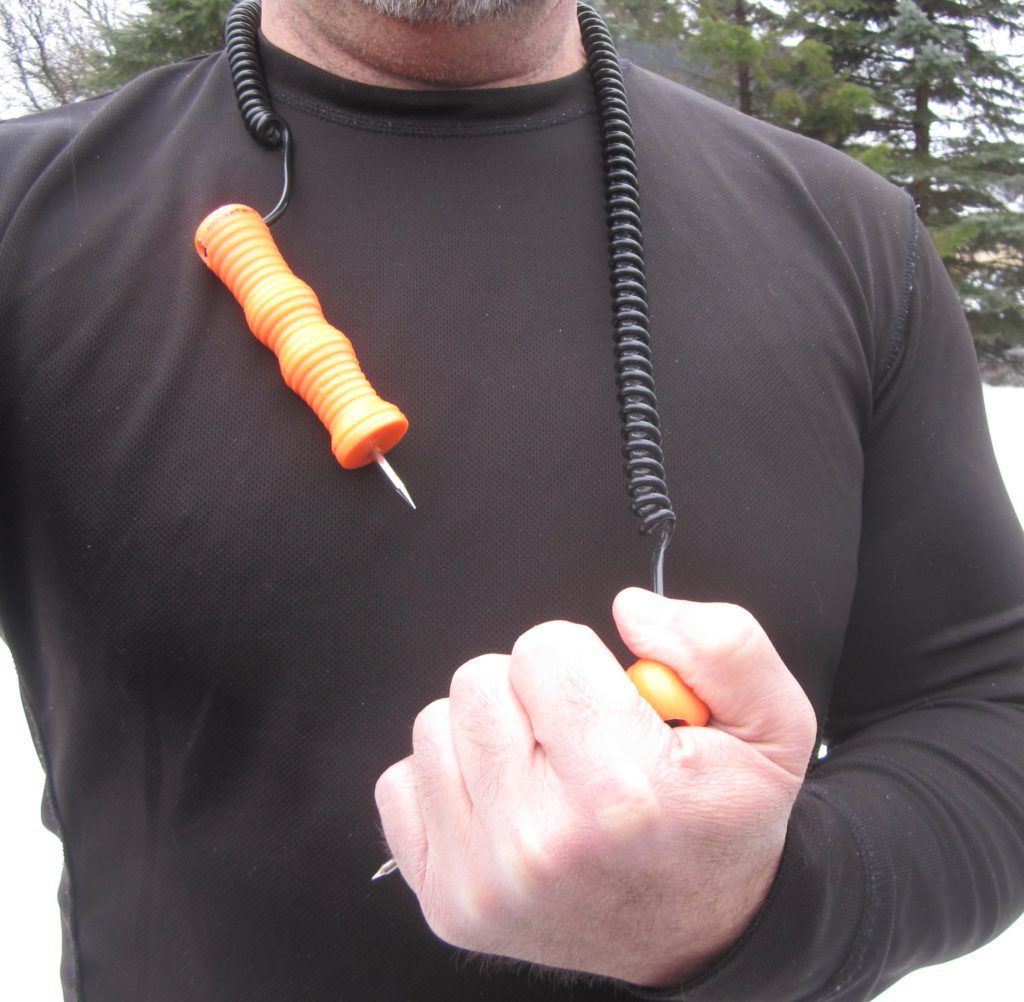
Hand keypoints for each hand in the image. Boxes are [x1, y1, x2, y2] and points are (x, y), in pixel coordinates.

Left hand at [374, 588, 816, 986]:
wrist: (697, 931)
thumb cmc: (719, 826)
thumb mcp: (772, 727)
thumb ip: (721, 645)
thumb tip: (631, 610)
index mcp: (623, 791)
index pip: (543, 648)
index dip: (579, 662)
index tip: (608, 703)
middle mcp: (542, 842)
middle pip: (479, 680)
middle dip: (529, 692)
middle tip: (577, 738)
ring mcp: (484, 878)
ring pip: (435, 725)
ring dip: (488, 734)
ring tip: (545, 769)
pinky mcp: (446, 899)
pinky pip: (399, 784)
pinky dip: (449, 781)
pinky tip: (504, 802)